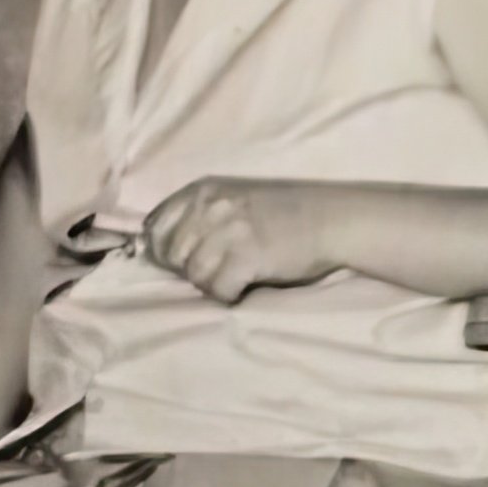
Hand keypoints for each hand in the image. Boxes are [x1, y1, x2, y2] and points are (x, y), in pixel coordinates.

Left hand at [144, 177, 334, 302]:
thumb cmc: (282, 212)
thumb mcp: (231, 199)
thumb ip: (197, 216)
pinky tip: (244, 288)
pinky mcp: (247, 256)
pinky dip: (229, 295)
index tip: (180, 262)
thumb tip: (158, 249)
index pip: (155, 226)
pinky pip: (219, 289)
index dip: (162, 250)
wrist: (332, 219)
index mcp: (201, 191)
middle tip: (215, 272)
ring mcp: (227, 231)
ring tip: (232, 280)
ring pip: (194, 275)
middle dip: (188, 269)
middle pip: (171, 255)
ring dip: (211, 284)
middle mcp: (209, 207)